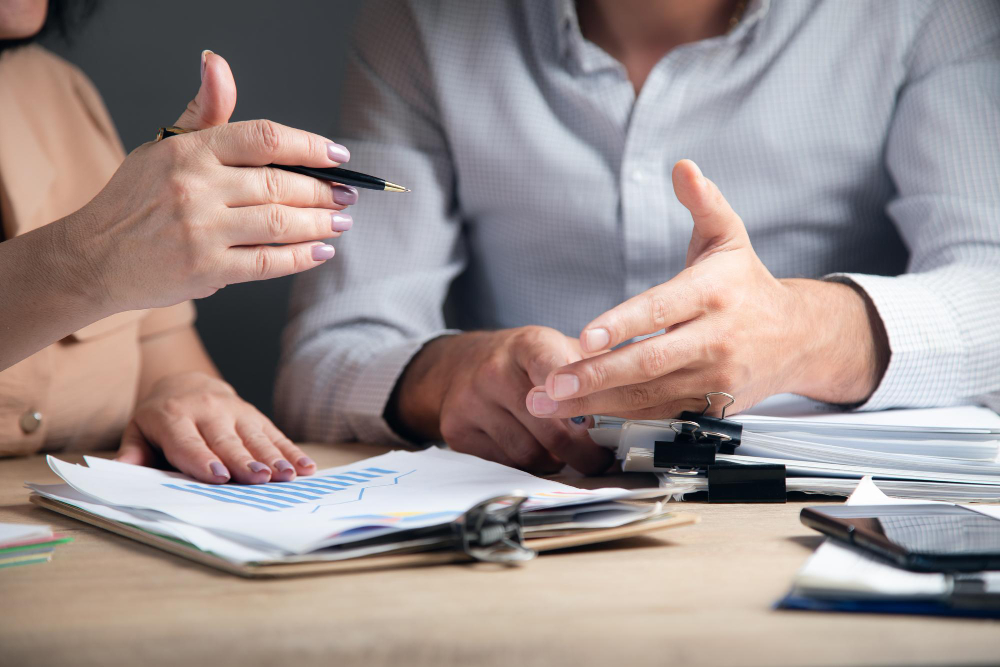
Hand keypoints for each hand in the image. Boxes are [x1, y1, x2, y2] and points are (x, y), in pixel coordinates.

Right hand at [63, 51, 356, 314]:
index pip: (263, 138)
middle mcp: (195, 187)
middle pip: (280, 184)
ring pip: (280, 223)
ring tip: (340, 223)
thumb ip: (204, 112)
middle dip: (323, 191)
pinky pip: (268, 262)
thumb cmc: (135, 200)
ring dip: (321, 224)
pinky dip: (301, 258)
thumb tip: (217, 63)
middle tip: (346, 195)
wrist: (93, 257)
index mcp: (189, 151)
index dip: (309, 146)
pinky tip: (321, 251)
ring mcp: (201, 230)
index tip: (337, 156)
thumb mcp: (163, 147)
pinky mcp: (206, 270)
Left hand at [115, 372, 315, 483]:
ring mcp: (235, 410)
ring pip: (255, 437)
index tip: (219, 476)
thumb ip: (133, 452)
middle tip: (260, 478)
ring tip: (288, 475)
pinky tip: (306, 467)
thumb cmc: (161, 419)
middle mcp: (207, 410)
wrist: (187, 384)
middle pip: (227, 441)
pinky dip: (292, 451)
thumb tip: (121, 470)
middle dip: (244, 460)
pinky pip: (275, 434)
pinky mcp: (255, 415)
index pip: (189, 442)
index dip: (204, 459)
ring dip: (274, 457)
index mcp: (174, 417)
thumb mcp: (139, 430)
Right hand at [390, 328, 613, 473]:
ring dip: (554, 461)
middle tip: (599, 461)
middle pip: (550, 428)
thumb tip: (637, 397)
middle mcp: (495, 370)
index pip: (558, 372)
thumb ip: (590, 370)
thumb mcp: (553, 348)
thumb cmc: (519, 361)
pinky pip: (505, 463)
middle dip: (582, 452)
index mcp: (528, 344)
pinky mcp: (457, 429)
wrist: (458, 364)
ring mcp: (472, 401)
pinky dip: (526, 465)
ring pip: (528, 453)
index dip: (582, 400)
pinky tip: (535, 451)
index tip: (603, 425)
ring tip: (565, 453)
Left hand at [526, 159, 887, 419]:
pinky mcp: (714, 407)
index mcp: (715, 292)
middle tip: (551, 384)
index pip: (662, 309)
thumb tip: (682, 166)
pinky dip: (622, 416)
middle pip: (650, 361)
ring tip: (549, 403)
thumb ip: (704, 202)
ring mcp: (717, 378)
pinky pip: (662, 414)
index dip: (623, 324)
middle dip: (597, 375)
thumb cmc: (747, 285)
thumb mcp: (729, 237)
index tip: (585, 336)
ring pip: (650, 394)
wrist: (799, 338)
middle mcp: (717, 338)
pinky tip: (583, 415)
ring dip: (597, 403)